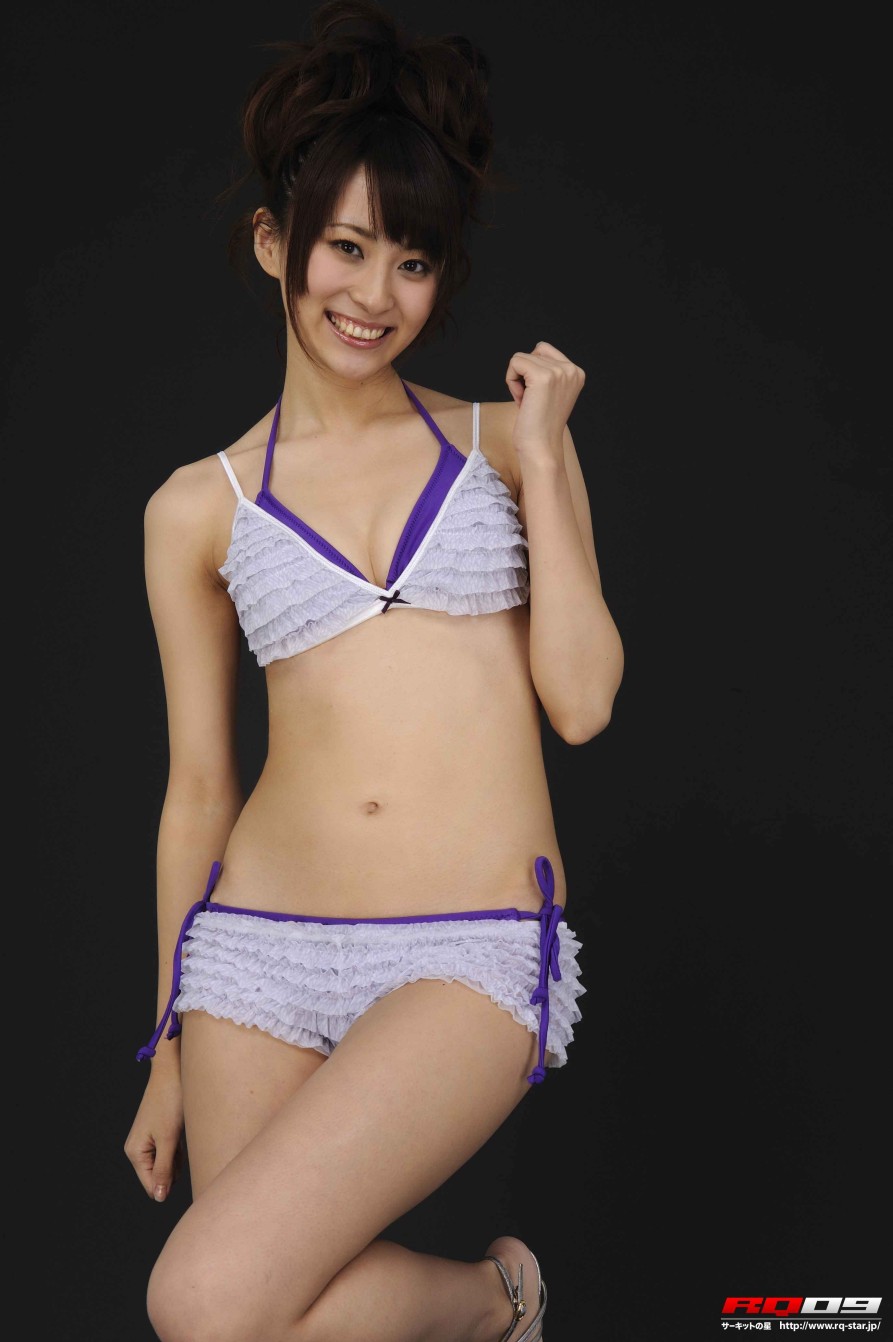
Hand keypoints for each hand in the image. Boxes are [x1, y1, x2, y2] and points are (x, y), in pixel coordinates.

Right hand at [124, 1067, 184, 1202]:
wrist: (173, 1071)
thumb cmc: (170, 1102)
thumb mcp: (169, 1139)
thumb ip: (164, 1169)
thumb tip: (159, 1197)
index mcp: (135, 1152)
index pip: (151, 1185)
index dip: (169, 1185)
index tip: (185, 1173)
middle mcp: (138, 1148)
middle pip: (160, 1176)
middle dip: (175, 1170)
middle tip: (184, 1148)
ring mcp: (149, 1140)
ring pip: (167, 1164)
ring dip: (179, 1159)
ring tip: (183, 1138)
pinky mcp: (160, 1133)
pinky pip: (171, 1152)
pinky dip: (180, 1150)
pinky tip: (184, 1138)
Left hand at [505, 341, 585, 463]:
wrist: (541, 448)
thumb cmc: (540, 425)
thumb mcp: (551, 393)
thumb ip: (548, 372)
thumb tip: (532, 353)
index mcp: (577, 373)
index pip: (544, 350)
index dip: (532, 372)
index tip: (538, 396)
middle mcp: (571, 370)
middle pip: (533, 352)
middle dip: (525, 376)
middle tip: (532, 401)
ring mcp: (559, 372)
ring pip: (521, 357)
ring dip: (517, 380)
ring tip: (528, 402)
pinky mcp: (542, 377)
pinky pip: (515, 363)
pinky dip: (511, 381)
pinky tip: (522, 400)